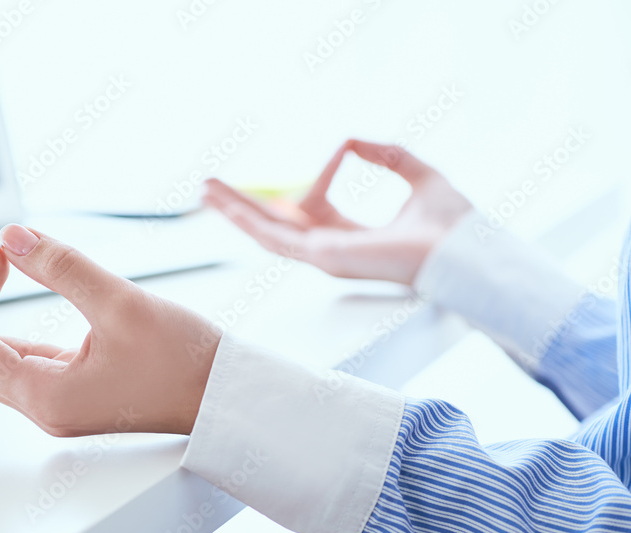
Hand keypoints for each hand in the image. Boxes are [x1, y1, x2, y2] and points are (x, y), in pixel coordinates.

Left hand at [0, 225, 221, 436]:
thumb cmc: (187, 363)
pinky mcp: (73, 387)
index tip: (7, 254)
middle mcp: (41, 406)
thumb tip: (9, 237)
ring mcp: (56, 400)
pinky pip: (19, 355)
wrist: (229, 399)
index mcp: (45, 399)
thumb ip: (63, 269)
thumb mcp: (124, 306)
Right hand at [203, 139, 473, 285]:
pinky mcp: (322, 257)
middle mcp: (331, 250)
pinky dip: (249, 219)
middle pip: (275, 224)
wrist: (462, 249)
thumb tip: (352, 140)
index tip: (342, 146)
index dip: (315, 179)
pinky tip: (226, 205)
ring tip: (205, 191)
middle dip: (243, 205)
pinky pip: (276, 236)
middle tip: (212, 187)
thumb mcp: (418, 174)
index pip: (314, 208)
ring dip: (234, 210)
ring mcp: (323, 257)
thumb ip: (387, 155)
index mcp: (352, 235)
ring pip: (266, 232)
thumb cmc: (452, 224)